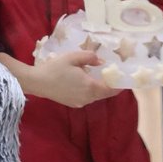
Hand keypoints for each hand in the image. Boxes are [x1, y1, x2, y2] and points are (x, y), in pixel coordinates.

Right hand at [0, 51, 118, 108]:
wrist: (37, 82)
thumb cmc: (55, 68)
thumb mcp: (73, 57)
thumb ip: (89, 57)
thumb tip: (101, 62)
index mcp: (90, 87)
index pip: (111, 89)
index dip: (120, 84)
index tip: (125, 78)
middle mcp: (87, 98)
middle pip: (104, 93)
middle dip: (110, 85)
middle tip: (113, 75)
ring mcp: (80, 102)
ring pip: (95, 95)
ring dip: (99, 87)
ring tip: (100, 76)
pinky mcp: (72, 103)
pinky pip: (86, 97)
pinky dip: (90, 90)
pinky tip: (85, 81)